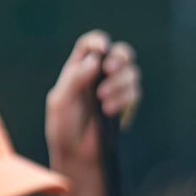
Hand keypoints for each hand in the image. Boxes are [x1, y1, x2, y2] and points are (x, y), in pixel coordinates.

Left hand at [44, 30, 142, 179]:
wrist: (77, 154)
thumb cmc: (63, 127)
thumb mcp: (61, 101)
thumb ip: (75, 78)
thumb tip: (95, 60)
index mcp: (78, 69)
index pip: (91, 45)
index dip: (98, 41)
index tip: (102, 48)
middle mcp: (99, 76)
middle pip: (119, 52)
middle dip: (119, 58)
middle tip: (109, 69)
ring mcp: (115, 89)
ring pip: (130, 72)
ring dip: (119, 83)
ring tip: (103, 101)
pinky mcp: (126, 104)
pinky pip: (135, 92)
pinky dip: (124, 98)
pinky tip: (109, 111)